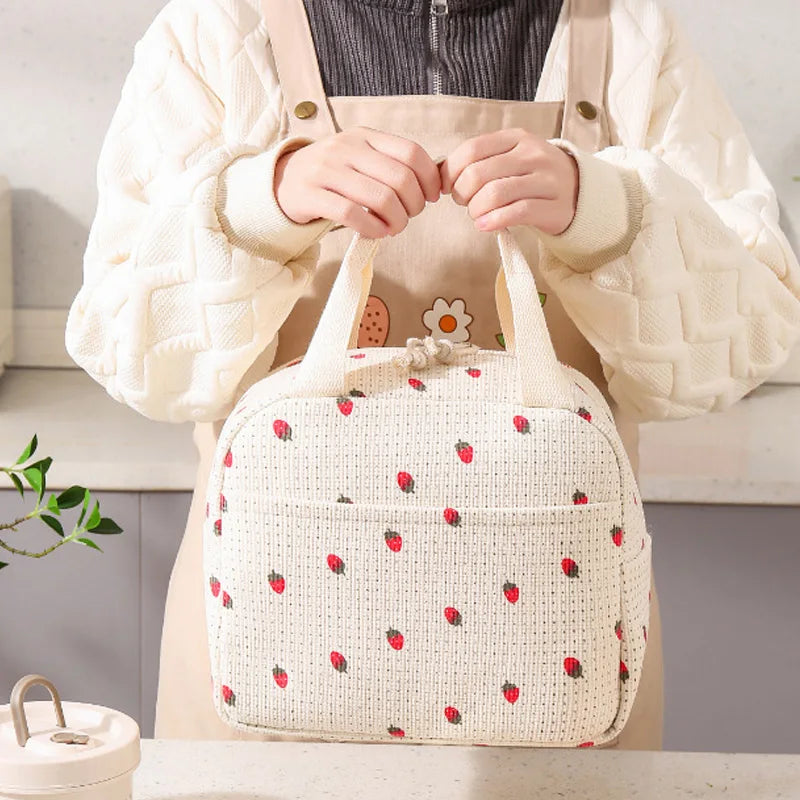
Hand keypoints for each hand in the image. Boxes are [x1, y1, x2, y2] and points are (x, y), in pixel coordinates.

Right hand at [274, 126, 441, 237]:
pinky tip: (376, 233)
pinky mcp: (311, 195)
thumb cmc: (333, 175)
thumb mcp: (360, 157)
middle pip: (401, 179)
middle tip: (409, 216)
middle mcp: (347, 148)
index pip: (412, 152)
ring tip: (394, 228)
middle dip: (414, 205)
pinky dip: (372, 229)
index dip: (429, 179)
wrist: (283, 182)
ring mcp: (327, 170)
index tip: (431, 197)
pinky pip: (352, 215)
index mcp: (365, 136)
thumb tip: (434, 183)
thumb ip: (391, 164)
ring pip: (380, 198)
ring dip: (396, 221)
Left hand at [438, 128, 578, 234]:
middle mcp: (532, 154)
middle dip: (462, 194)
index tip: (447, 187)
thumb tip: (438, 173)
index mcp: (516, 138)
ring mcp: (545, 180)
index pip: (471, 150)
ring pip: (495, 194)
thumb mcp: (510, 159)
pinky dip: (493, 222)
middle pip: (478, 174)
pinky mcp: (553, 207)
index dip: (451, 172)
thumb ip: (480, 161)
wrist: (579, 193)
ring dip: (476, 210)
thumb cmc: (532, 178)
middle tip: (465, 203)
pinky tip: (485, 226)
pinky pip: (515, 213)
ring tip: (477, 215)